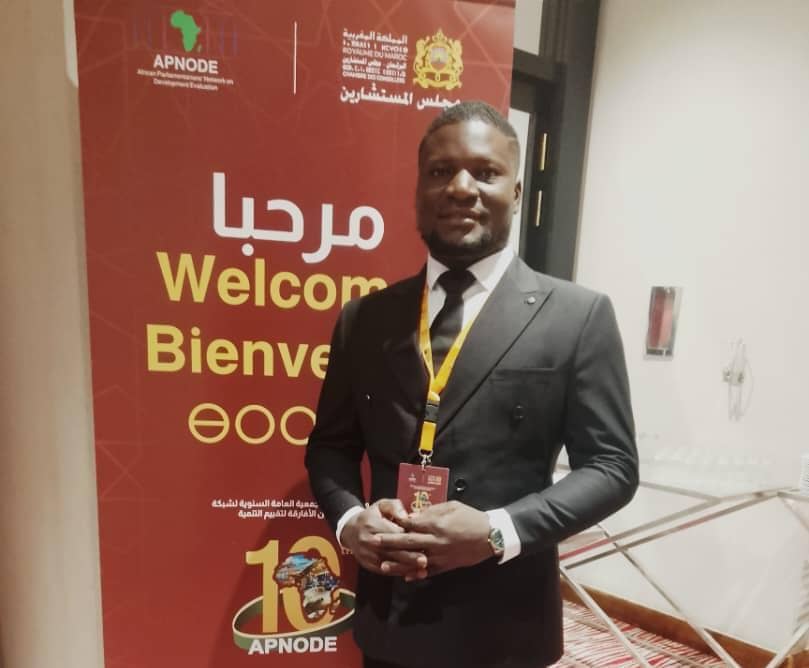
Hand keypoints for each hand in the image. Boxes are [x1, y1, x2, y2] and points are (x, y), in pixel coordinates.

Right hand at [341, 499, 427, 578]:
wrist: (350, 530)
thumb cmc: (371, 516)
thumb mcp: (381, 505)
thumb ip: (395, 507)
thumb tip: (406, 517)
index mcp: (372, 525)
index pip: (393, 533)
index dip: (408, 537)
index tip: (423, 540)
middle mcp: (369, 542)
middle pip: (392, 551)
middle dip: (409, 557)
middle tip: (424, 560)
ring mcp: (368, 555)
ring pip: (390, 563)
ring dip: (406, 568)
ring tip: (422, 571)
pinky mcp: (369, 565)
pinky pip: (386, 571)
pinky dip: (400, 573)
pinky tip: (412, 574)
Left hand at [378, 500, 492, 577]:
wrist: (490, 536)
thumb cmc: (471, 517)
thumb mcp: (451, 506)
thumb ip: (431, 511)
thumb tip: (414, 516)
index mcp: (436, 524)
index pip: (410, 524)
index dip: (396, 523)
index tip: (382, 523)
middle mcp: (435, 541)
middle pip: (408, 542)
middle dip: (389, 542)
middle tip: (373, 542)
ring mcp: (440, 555)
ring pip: (415, 560)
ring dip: (398, 563)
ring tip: (382, 565)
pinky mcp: (446, 566)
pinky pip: (429, 572)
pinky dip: (416, 574)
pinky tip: (405, 577)